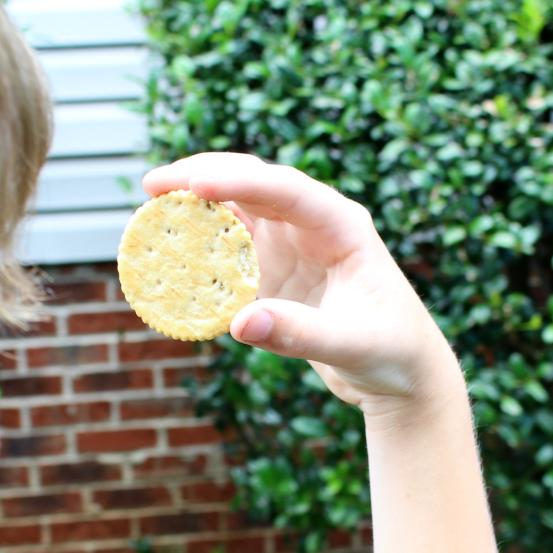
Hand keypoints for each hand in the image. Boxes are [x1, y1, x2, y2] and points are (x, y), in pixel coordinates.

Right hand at [143, 153, 460, 417]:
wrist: (402, 374)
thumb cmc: (392, 352)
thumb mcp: (352, 345)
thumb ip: (300, 333)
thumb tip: (240, 322)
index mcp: (342, 227)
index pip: (287, 190)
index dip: (240, 181)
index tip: (196, 184)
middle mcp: (314, 228)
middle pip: (254, 187)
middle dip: (203, 179)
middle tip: (153, 185)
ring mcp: (292, 249)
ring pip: (237, 215)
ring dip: (195, 212)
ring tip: (150, 213)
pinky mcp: (276, 276)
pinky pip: (231, 255)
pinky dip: (201, 252)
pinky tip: (171, 255)